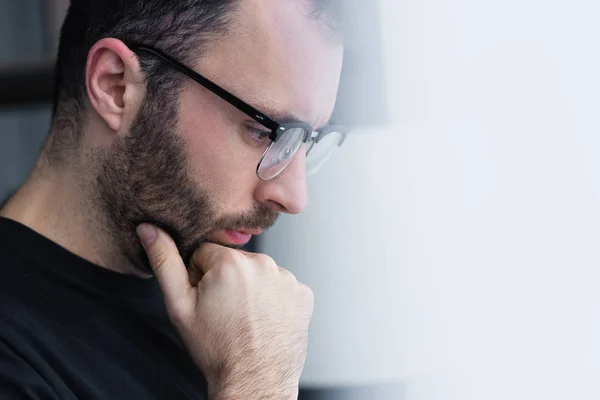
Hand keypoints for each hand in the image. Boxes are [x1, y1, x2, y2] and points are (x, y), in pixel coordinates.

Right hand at [136, 224, 313, 399]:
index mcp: (231, 262)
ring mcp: (287, 279)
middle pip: (235, 261)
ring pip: (259, 273)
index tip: (205, 299)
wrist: (254, 381)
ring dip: (251, 288)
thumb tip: (150, 229)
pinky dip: (274, 299)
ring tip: (246, 317)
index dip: (200, 276)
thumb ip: (164, 262)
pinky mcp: (303, 294)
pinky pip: (281, 286)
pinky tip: (265, 319)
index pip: (206, 253)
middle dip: (227, 280)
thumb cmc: (216, 348)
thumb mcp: (179, 306)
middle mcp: (264, 264)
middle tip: (224, 311)